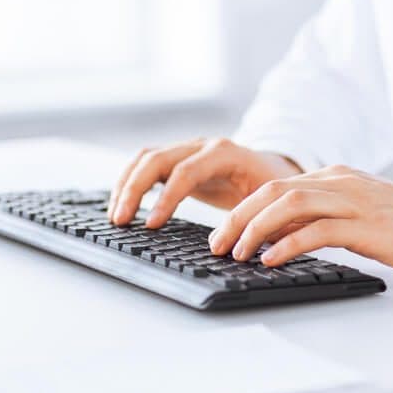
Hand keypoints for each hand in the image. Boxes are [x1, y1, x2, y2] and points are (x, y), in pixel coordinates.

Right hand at [108, 138, 301, 226]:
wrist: (276, 167)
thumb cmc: (274, 188)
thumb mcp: (269, 203)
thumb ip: (251, 220)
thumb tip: (230, 247)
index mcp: (227, 154)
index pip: (188, 171)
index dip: (167, 197)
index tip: (152, 224)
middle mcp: (203, 145)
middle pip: (158, 158)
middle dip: (134, 189)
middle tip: (121, 220)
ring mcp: (189, 148)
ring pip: (147, 157)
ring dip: (126, 184)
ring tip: (115, 215)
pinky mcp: (179, 158)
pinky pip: (148, 164)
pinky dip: (130, 181)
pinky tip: (122, 204)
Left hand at [207, 165, 392, 272]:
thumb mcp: (358, 213)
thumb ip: (323, 217)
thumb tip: (281, 238)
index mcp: (335, 177)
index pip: (276, 186)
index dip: (244, 209)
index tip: (223, 233)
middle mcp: (339, 182)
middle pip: (273, 191)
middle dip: (238, 217)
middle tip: (216, 244)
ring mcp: (352, 200)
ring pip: (289, 204)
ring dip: (255, 228)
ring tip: (236, 253)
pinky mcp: (365, 224)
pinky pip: (317, 230)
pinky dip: (287, 244)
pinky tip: (270, 260)